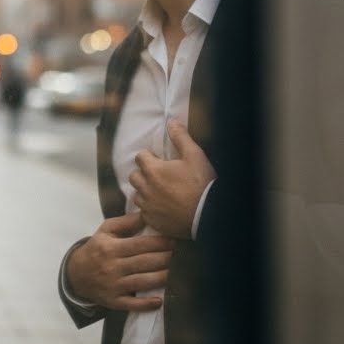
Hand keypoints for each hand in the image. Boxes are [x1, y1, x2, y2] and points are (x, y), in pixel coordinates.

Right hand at [65, 212, 171, 311]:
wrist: (76, 275)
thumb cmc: (96, 249)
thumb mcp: (106, 231)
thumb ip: (126, 222)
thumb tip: (147, 213)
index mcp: (111, 247)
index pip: (141, 244)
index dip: (161, 242)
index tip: (175, 239)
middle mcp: (113, 266)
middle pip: (145, 262)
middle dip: (166, 258)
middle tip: (182, 254)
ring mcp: (113, 285)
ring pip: (143, 282)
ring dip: (162, 278)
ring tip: (177, 272)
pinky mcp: (113, 301)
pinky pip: (132, 304)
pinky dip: (146, 304)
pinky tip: (159, 301)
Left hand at [129, 120, 214, 239]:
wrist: (209, 214)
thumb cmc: (202, 183)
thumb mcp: (195, 155)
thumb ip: (180, 137)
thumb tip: (171, 122)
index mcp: (153, 170)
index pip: (140, 156)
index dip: (149, 157)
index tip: (160, 160)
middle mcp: (145, 188)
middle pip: (134, 176)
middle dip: (144, 173)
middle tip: (159, 175)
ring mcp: (148, 206)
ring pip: (137, 195)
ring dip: (145, 191)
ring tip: (160, 191)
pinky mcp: (152, 221)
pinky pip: (144, 212)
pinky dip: (150, 208)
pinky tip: (163, 207)